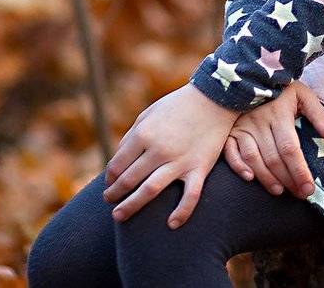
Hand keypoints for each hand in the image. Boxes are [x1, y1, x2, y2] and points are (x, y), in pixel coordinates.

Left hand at [101, 82, 240, 227]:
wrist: (214, 98)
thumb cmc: (178, 105)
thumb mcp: (149, 113)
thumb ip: (131, 136)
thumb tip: (118, 159)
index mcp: (144, 134)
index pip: (117, 165)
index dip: (109, 178)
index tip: (109, 184)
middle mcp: (158, 149)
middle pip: (128, 180)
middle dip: (114, 194)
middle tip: (109, 201)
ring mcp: (180, 160)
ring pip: (149, 191)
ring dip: (130, 206)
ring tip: (118, 216)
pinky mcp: (199, 168)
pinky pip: (191, 195)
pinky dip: (181, 212)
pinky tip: (171, 224)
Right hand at [222, 80, 323, 198]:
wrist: (252, 72)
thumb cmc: (283, 88)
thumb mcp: (304, 95)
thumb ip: (319, 116)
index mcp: (279, 113)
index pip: (290, 149)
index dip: (299, 171)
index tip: (309, 188)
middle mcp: (259, 121)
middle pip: (273, 158)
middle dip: (287, 179)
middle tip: (299, 194)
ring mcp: (242, 126)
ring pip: (253, 158)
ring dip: (266, 178)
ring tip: (279, 190)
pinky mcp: (229, 130)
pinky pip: (230, 152)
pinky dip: (238, 166)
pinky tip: (250, 178)